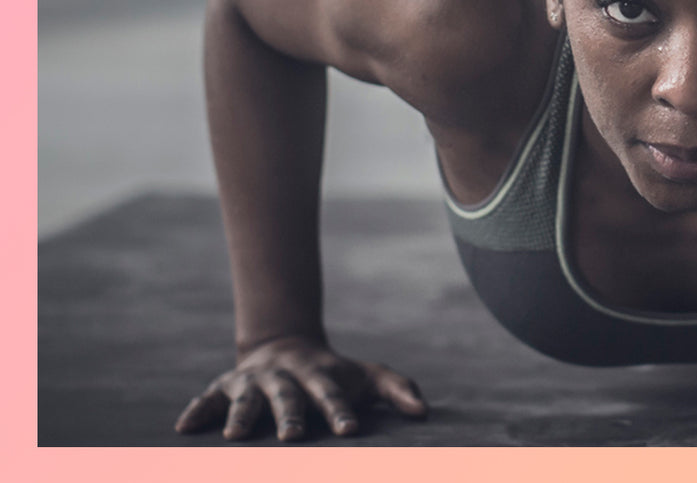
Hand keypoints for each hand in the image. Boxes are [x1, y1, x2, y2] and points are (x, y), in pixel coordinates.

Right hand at [174, 335, 427, 440]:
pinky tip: (183, 428)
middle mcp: (285, 377)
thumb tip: (424, 413)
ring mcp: (253, 380)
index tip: (350, 432)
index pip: (333, 396)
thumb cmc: (334, 374)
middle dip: (290, 416)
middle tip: (293, 439)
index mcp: (320, 376)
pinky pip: (207, 398)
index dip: (340, 412)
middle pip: (288, 397)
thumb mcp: (367, 377)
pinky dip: (196, 410)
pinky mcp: (226, 385)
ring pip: (246, 398)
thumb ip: (397, 390)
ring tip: (232, 439)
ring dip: (240, 416)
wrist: (286, 345)